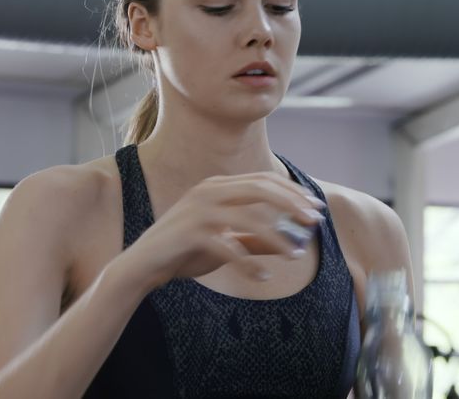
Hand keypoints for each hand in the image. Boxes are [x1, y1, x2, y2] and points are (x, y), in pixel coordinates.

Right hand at [117, 172, 325, 290]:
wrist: (143, 265)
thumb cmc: (185, 251)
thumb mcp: (226, 242)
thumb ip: (255, 239)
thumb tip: (291, 243)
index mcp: (217, 185)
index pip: (263, 180)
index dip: (293, 192)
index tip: (315, 207)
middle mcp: (208, 191)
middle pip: (261, 189)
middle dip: (292, 204)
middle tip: (315, 222)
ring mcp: (198, 210)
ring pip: (250, 219)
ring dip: (277, 238)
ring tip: (295, 255)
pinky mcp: (190, 233)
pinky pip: (229, 248)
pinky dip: (249, 264)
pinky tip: (263, 277)